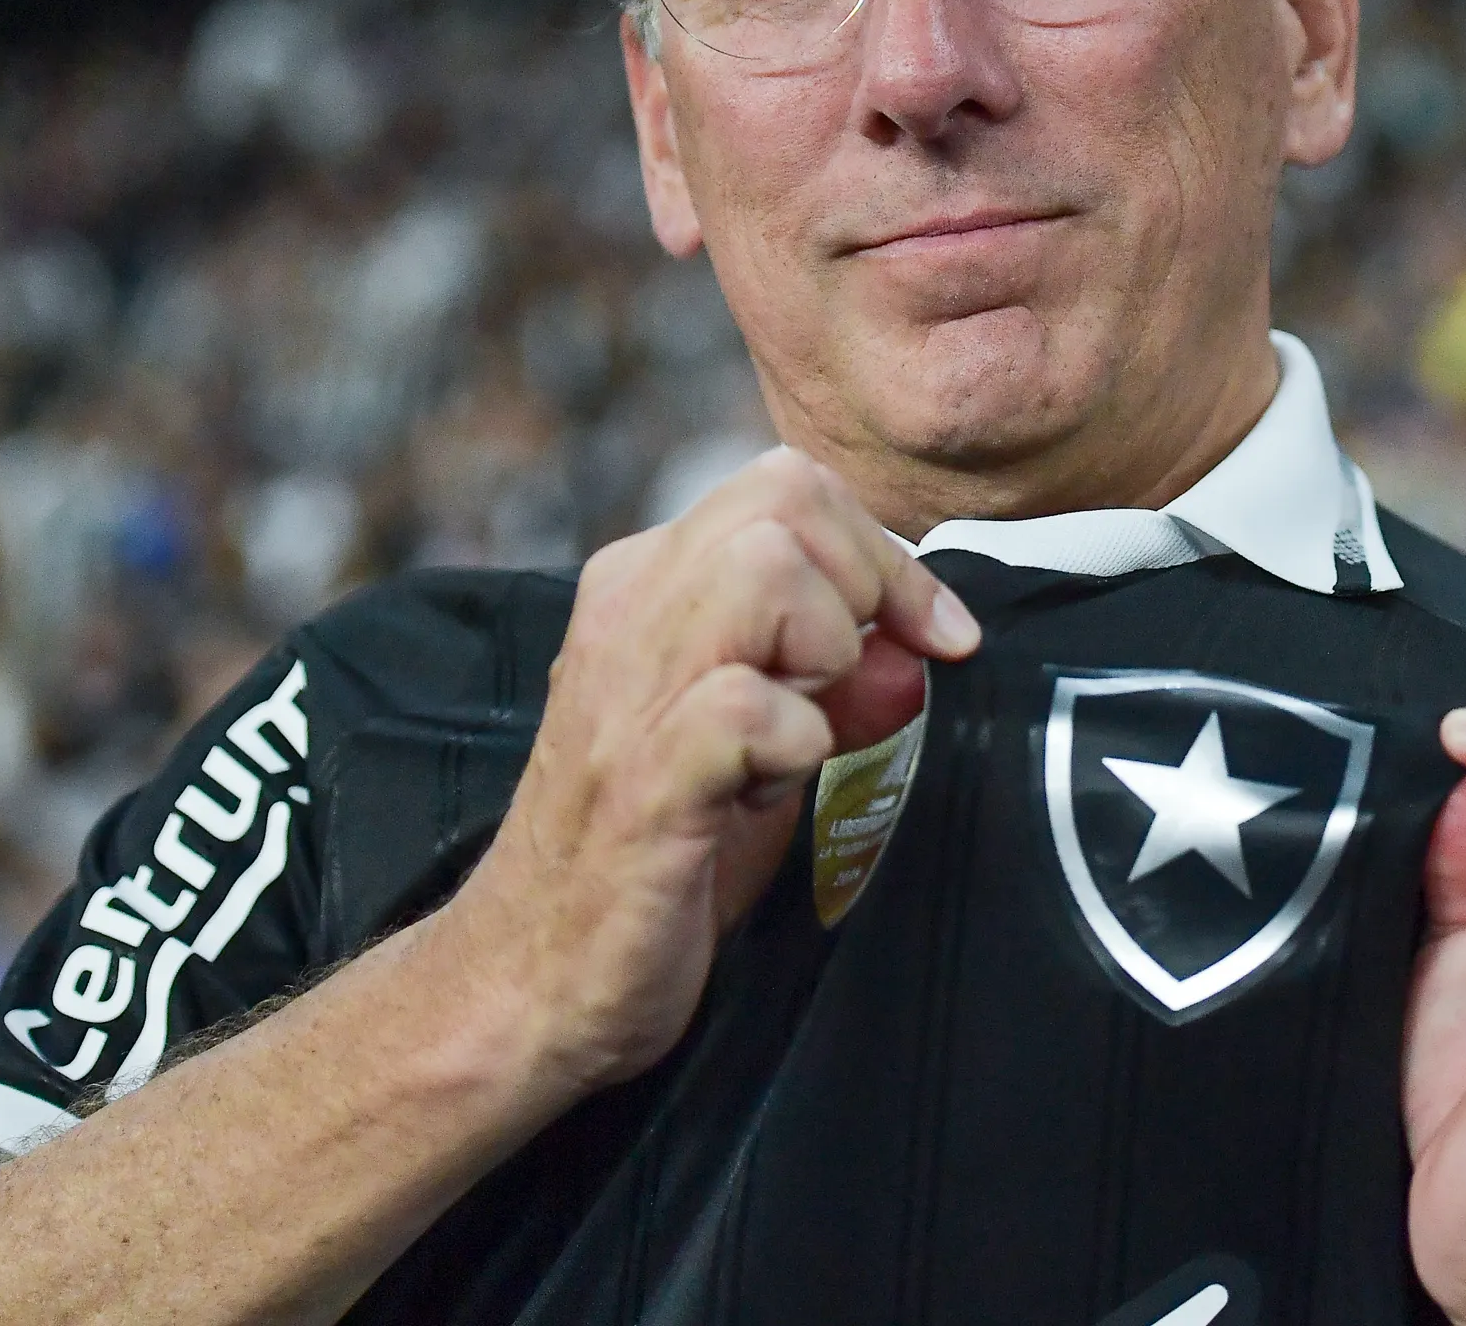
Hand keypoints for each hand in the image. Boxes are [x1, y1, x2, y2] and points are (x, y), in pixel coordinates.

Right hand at [437, 448, 976, 1108]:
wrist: (530, 982)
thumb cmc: (647, 860)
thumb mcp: (755, 745)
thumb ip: (835, 682)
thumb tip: (922, 640)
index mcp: (649, 587)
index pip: (791, 485)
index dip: (885, 552)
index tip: (936, 635)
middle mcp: (629, 613)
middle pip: (785, 496)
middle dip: (864, 582)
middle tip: (851, 685)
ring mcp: (628, 690)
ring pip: (765, 571)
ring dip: (824, 652)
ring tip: (799, 735)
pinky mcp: (642, 779)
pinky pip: (748, 705)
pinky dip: (794, 746)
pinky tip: (764, 796)